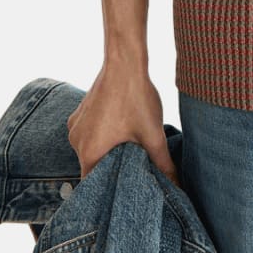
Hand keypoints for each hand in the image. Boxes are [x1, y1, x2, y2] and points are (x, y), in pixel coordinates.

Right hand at [66, 59, 179, 185]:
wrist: (124, 61)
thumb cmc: (136, 97)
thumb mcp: (152, 134)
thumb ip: (163, 164)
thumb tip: (177, 186)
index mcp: (88, 153)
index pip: (93, 186)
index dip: (108, 191)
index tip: (124, 191)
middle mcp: (76, 142)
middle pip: (92, 167)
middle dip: (112, 170)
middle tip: (132, 169)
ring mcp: (75, 126)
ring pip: (91, 149)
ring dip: (107, 150)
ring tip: (128, 147)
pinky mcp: (80, 112)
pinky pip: (89, 133)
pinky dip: (102, 135)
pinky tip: (120, 128)